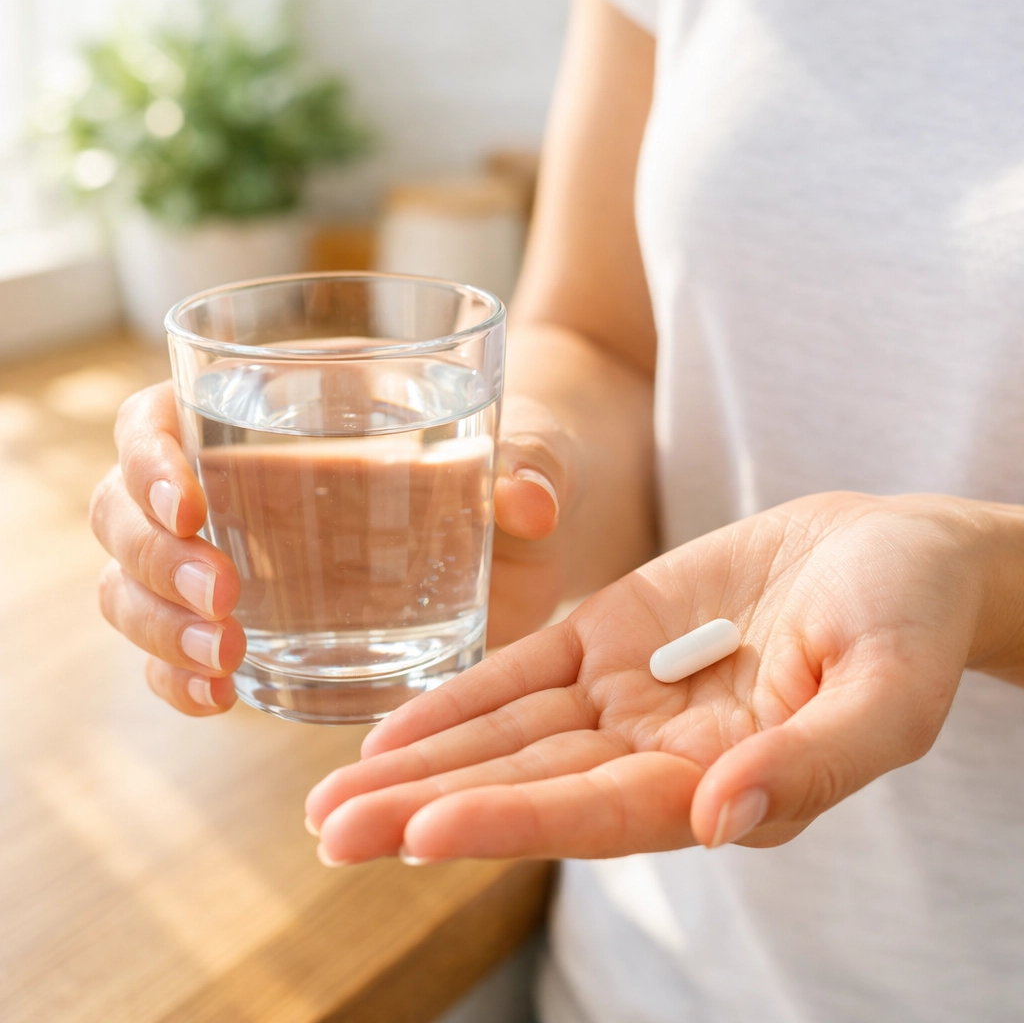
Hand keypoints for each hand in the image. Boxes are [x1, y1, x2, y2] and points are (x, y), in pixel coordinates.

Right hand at [89, 382, 577, 713]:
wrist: (526, 521)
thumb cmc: (517, 458)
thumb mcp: (530, 450)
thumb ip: (531, 465)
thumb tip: (530, 505)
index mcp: (276, 412)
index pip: (160, 418)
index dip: (149, 456)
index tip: (190, 504)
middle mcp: (236, 485)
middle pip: (124, 511)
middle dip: (156, 558)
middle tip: (226, 598)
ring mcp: (240, 559)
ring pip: (135, 587)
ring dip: (156, 627)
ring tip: (224, 659)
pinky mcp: (266, 625)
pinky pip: (179, 653)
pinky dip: (177, 678)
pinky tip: (219, 696)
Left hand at [306, 492, 998, 862]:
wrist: (891, 551)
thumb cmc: (908, 620)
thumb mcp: (890, 689)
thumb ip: (814, 760)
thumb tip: (720, 817)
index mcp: (723, 782)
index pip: (598, 814)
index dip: (510, 822)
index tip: (417, 834)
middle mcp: (658, 752)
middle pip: (528, 786)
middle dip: (426, 810)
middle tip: (328, 832)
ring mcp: (628, 695)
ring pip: (508, 737)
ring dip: (420, 764)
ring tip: (330, 797)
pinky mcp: (612, 637)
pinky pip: (523, 673)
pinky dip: (458, 699)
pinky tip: (392, 730)